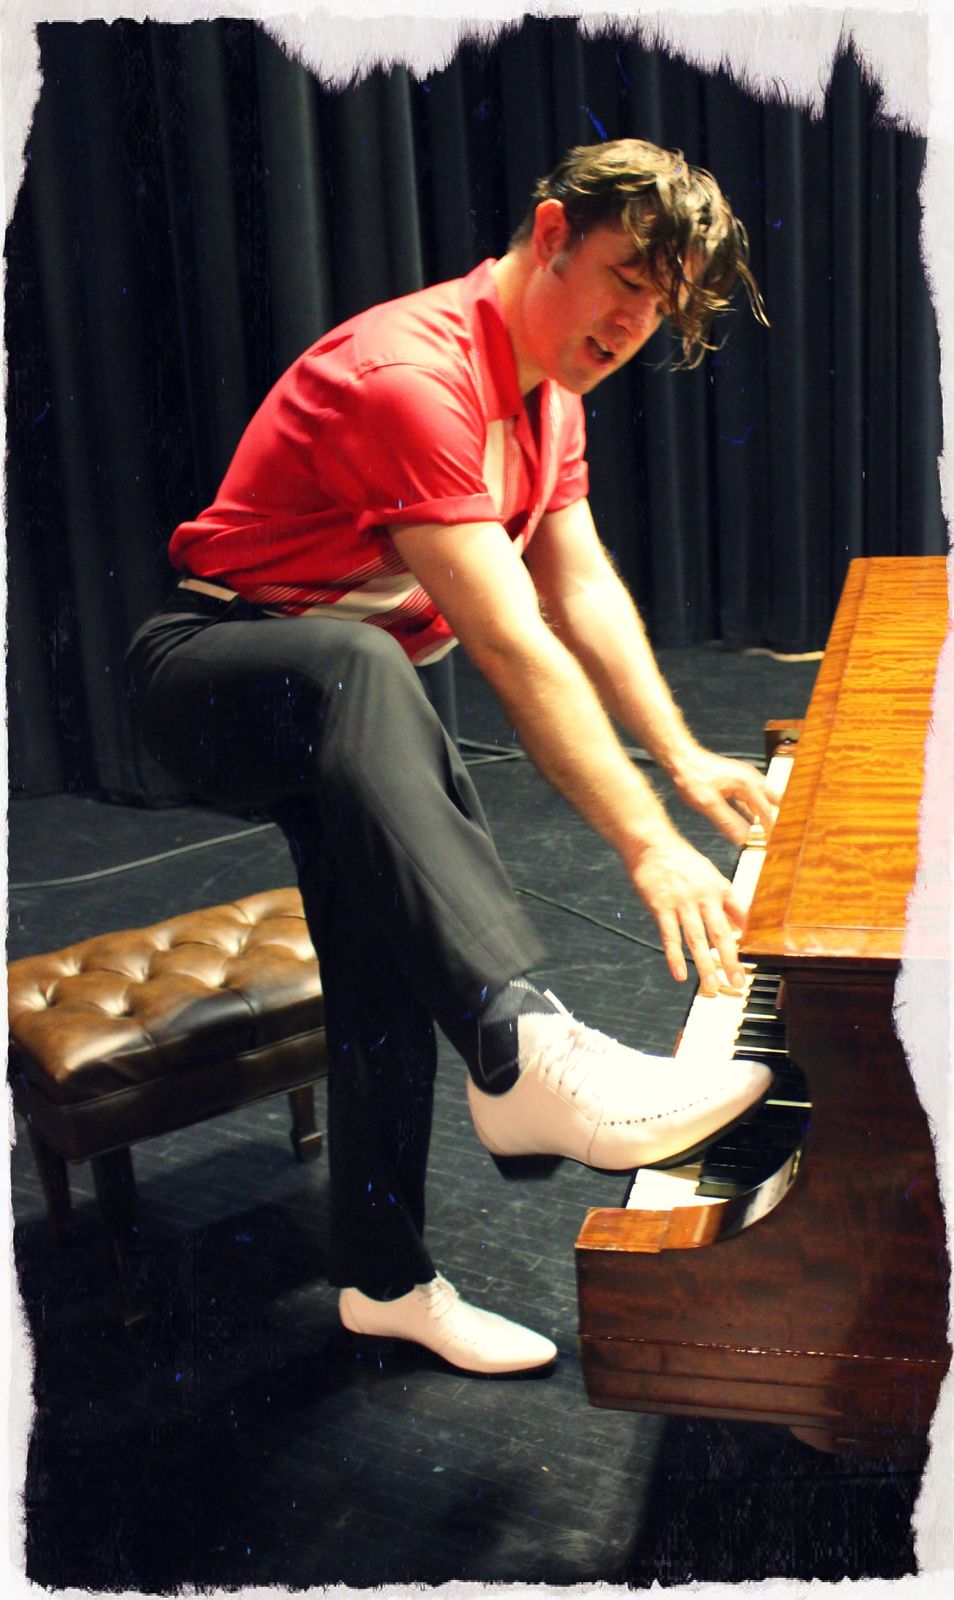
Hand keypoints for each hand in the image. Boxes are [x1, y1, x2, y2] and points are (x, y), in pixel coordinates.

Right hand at [629, 833, 746, 994]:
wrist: (651, 843)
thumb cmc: (680, 859)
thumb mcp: (709, 874)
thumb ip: (724, 900)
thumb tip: (738, 925)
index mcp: (720, 888)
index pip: (740, 917)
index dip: (748, 939)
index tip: (755, 960)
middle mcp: (704, 897)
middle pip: (720, 934)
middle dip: (730, 961)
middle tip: (738, 983)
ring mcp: (682, 903)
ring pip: (696, 940)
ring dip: (705, 966)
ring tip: (710, 988)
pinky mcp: (661, 907)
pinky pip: (670, 936)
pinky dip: (675, 957)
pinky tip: (680, 975)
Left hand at [671, 748, 779, 845]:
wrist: (681, 759)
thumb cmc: (692, 777)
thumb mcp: (708, 804)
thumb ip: (728, 822)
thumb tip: (743, 839)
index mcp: (747, 784)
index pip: (767, 811)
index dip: (770, 829)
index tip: (769, 843)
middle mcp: (750, 779)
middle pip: (773, 802)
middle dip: (774, 819)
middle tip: (772, 837)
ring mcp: (744, 778)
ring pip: (763, 799)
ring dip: (763, 815)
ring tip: (763, 833)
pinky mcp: (736, 780)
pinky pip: (751, 798)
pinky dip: (753, 810)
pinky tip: (749, 821)